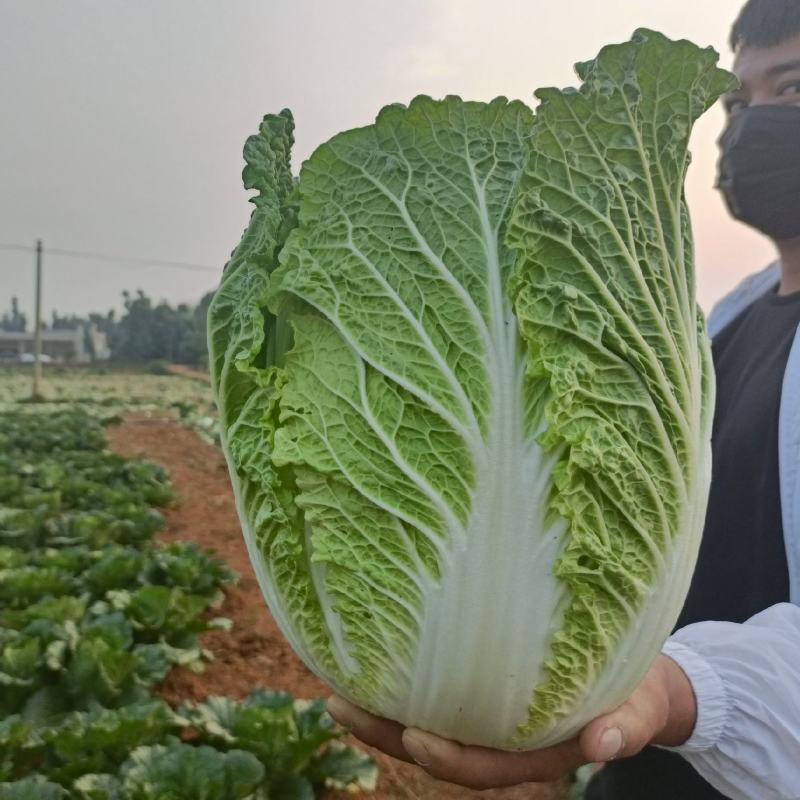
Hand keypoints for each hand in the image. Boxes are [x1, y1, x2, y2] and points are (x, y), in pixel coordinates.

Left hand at [326, 654, 695, 789]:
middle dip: (387, 732)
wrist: (639, 682)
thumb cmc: (639, 692)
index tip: (413, 736)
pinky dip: (406, 686)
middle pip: (439, 746)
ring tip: (335, 689)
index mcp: (538, 753)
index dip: (448, 757)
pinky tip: (374, 664)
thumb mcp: (640, 708)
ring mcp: (492, 719)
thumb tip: (604, 746)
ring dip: (383, 711)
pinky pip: (440, 695)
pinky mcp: (486, 692)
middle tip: (336, 706)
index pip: (485, 764)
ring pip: (430, 722)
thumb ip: (626, 726)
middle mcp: (506, 740)